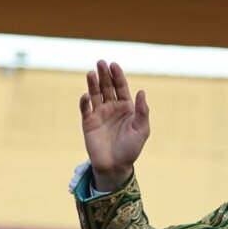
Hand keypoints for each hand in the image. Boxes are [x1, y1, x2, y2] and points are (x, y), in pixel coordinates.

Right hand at [79, 60, 149, 191]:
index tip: (114, 65)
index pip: (121, 87)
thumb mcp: (142, 130)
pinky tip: (87, 96)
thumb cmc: (131, 149)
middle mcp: (112, 108)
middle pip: (107, 87)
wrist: (116, 166)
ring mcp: (99, 114)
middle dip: (104, 75)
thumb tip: (142, 91)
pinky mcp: (88, 122)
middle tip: (101, 62)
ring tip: (91, 72)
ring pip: (95, 94)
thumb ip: (142, 111)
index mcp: (126, 108)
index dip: (117, 76)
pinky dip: (85, 102)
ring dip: (92, 83)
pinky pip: (85, 108)